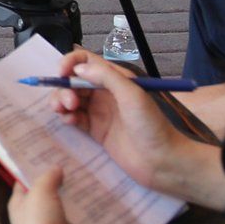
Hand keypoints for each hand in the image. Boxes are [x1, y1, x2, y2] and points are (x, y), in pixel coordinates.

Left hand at [9, 167, 101, 223]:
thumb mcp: (39, 194)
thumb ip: (47, 178)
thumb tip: (56, 168)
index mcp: (19, 206)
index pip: (24, 181)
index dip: (34, 168)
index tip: (48, 153)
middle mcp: (35, 217)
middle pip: (49, 193)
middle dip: (60, 180)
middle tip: (76, 162)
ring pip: (68, 206)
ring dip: (78, 196)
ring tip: (92, 174)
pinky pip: (83, 221)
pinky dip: (91, 212)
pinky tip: (102, 196)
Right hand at [47, 49, 206, 197]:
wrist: (163, 163)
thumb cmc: (151, 125)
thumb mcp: (132, 95)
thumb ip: (105, 77)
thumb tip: (77, 69)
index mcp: (115, 79)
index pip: (86, 61)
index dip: (70, 63)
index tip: (61, 73)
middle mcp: (105, 92)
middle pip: (74, 80)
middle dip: (64, 87)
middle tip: (68, 102)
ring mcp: (99, 112)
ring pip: (71, 98)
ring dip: (61, 100)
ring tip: (63, 111)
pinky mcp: (96, 130)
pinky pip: (74, 117)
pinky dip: (66, 116)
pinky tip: (69, 121)